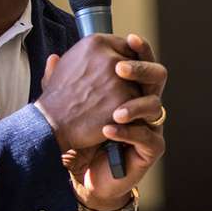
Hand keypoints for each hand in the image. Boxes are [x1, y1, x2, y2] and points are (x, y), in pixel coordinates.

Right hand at [34, 33, 139, 152]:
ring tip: (115, 105)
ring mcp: (119, 77)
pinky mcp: (125, 98)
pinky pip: (139, 102)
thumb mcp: (57, 70)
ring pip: (139, 83)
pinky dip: (131, 110)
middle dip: (129, 77)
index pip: (125, 45)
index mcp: (95, 42)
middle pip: (135, 63)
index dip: (123, 60)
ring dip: (131, 94)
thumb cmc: (55, 99)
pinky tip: (118, 115)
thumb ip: (68, 60)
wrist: (53, 125)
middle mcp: (109, 56)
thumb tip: (55, 58)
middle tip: (120, 90)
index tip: (119, 73)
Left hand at [50, 34, 166, 210]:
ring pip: (155, 106)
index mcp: (131, 87)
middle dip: (142, 68)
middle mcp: (145, 103)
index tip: (130, 39)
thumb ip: (64, 82)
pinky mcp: (152, 148)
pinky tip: (108, 130)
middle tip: (119, 69)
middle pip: (158, 76)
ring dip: (134, 105)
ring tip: (115, 112)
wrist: (83, 171)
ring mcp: (152, 125)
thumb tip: (53, 58)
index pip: (142, 60)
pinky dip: (128, 132)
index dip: (139, 48)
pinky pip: (146, 136)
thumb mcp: (70, 104)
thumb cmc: (80, 133)